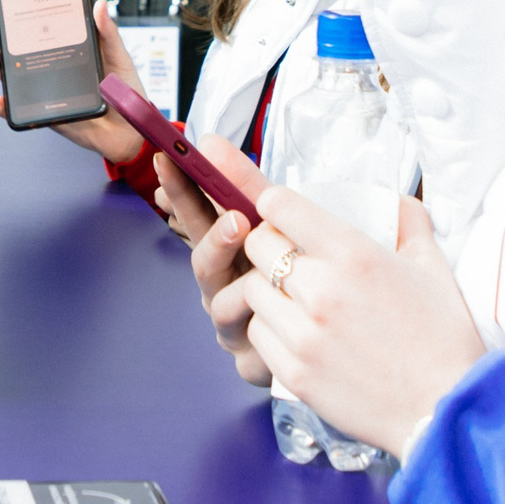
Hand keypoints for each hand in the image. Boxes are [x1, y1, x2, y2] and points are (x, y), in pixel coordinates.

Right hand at [0, 0, 145, 163]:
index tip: (7, 7)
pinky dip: (6, 107)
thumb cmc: (126, 89)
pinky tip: (1, 101)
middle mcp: (52, 69)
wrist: (130, 130)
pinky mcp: (46, 115)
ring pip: (14, 79)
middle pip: (19, 52)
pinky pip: (21, 111)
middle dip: (1, 40)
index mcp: (67, 51)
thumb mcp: (119, 57)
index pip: (39, 32)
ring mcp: (47, 92)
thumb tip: (101, 3)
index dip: (21, 20)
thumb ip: (108, 33)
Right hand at [155, 137, 276, 386]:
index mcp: (224, 251)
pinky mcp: (251, 362)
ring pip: (223, 308)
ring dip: (245, 292)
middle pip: (203, 263)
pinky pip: (252, 354)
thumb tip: (210, 141)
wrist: (334, 338)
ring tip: (268, 281)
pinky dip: (264, 342)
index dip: (180, 189)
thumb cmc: (293, 274)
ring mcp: (232, 325)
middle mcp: (220, 287)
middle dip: (215, 240)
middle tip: (235, 220)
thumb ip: (246, 186)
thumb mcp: (275, 225)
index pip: (195, 215)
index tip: (170, 159)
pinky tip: (283, 332)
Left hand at [214, 187, 485, 453]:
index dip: (277, 204)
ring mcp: (303, 333)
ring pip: (250, 289)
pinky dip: (270, 328)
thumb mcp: (434, 268)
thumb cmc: (444, 339)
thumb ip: (410, 224)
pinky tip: (296, 333)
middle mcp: (322, 289)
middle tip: (288, 258)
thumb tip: (397, 202)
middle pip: (258, 244)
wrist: (446, 411)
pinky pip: (257, 332)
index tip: (283, 214)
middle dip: (268, 244)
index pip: (281, 205)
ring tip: (293, 299)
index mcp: (354, 255)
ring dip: (267, 289)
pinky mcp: (293, 371)